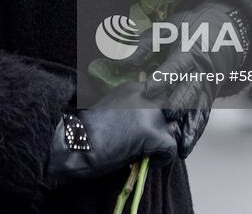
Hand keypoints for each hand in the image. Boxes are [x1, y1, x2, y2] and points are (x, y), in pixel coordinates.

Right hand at [44, 82, 179, 186]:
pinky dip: (160, 160)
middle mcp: (146, 96)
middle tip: (157, 142)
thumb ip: (131, 110)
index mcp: (134, 88)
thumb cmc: (86, 133)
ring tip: (150, 153)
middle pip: (174, 109)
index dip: (161, 115)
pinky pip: (171, 150)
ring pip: (175, 129)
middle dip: (169, 126)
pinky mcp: (155, 134)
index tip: (152, 127)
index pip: (162, 97)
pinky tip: (144, 162)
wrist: (77, 146)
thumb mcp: (111, 110)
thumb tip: (145, 123)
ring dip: (165, 142)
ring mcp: (152, 114)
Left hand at [112, 0, 251, 158]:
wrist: (222, 34)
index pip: (177, 66)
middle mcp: (200, 72)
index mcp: (189, 51)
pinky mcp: (208, 100)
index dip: (164, 77)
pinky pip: (203, 118)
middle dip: (179, 104)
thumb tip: (119, 59)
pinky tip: (185, 147)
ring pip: (199, 109)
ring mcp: (206, 88)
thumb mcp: (166, 30)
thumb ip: (143, 44)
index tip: (149, 89)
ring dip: (190, 127)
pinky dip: (195, 133)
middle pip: (190, 90)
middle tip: (166, 116)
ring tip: (179, 144)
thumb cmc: (188, 30)